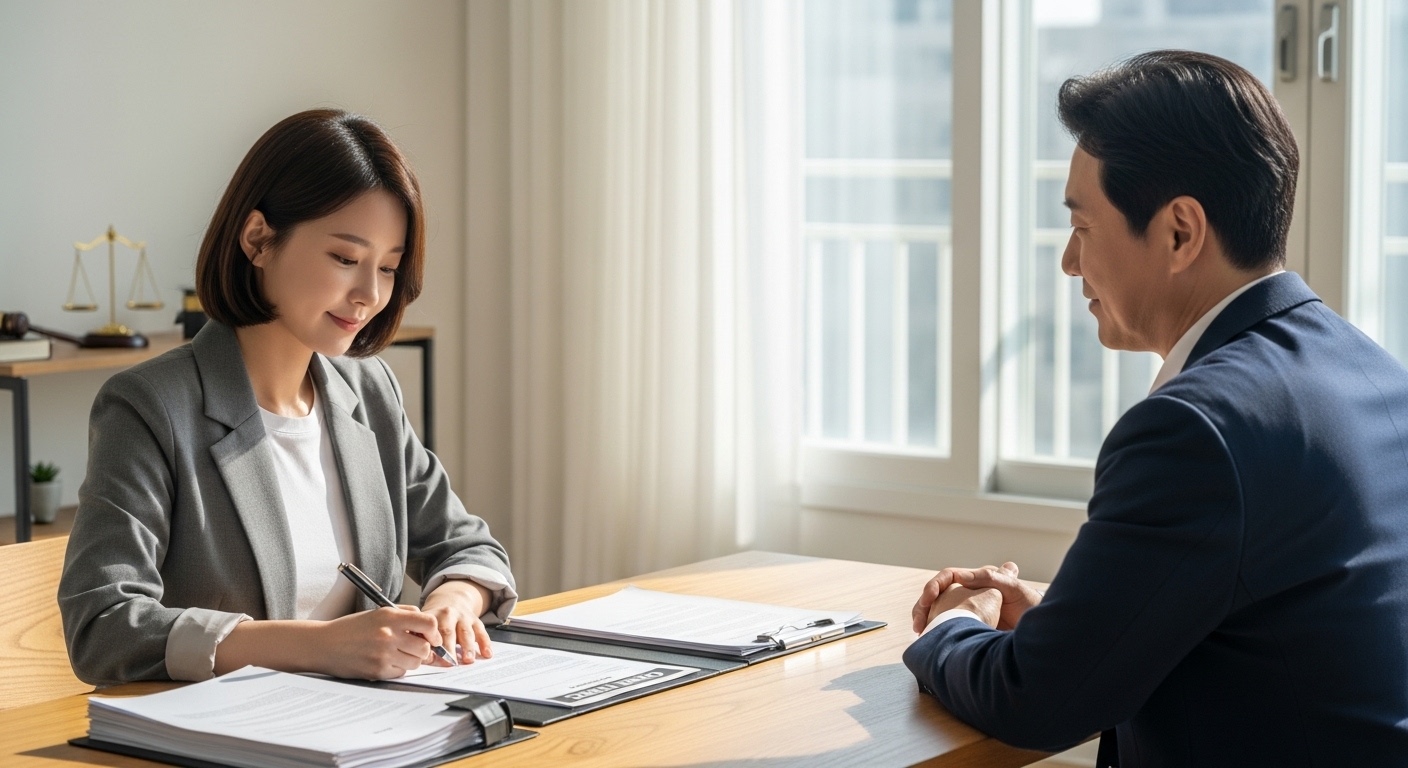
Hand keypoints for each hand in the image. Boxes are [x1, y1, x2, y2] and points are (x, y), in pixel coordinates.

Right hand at [316, 605, 443, 679]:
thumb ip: (404, 614)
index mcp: (389, 616)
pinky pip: (400, 673)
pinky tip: (383, 661)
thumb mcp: (378, 612)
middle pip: (424, 647)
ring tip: (395, 654)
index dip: (434, 632)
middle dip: (422, 649)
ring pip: (415, 663)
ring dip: (410, 660)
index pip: (428, 623)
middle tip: (412, 647)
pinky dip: (397, 669)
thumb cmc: (351, 628)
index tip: (432, 637)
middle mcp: (388, 635)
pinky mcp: (377, 671)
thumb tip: (428, 626)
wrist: (324, 644)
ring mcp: (382, 655)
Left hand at [421, 580, 493, 663]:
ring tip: (468, 660)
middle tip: (451, 662)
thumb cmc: (435, 621)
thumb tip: (421, 658)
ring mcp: (464, 617)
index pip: (431, 632)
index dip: (432, 645)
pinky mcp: (476, 621)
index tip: (434, 658)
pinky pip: (481, 632)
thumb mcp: (425, 625)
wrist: (452, 599)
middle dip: (449, 648)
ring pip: (466, 632)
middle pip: (448, 632)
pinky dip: (485, 643)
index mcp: (432, 616)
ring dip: (467, 647)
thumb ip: (422, 640)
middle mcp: (448, 614)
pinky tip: (487, 654)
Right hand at [913, 562, 1041, 631]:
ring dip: (926, 621)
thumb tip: (962, 576)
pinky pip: (946, 628)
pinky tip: (932, 642)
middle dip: (923, 607)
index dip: (934, 586)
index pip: (947, 578)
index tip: (929, 598)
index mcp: (976, 581)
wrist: (1040, 631)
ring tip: (922, 635)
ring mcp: (967, 611)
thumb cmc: (1030, 604)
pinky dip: (936, 634)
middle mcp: (968, 594)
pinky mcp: (968, 628)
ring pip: (937, 612)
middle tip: (919, 624)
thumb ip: (991, 577)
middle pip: (936, 596)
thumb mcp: (1013, 588)